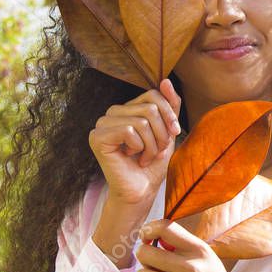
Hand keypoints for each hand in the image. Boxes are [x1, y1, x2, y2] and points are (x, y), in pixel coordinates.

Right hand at [88, 78, 181, 206]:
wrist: (142, 190)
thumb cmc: (153, 163)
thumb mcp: (167, 131)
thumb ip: (169, 106)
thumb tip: (165, 81)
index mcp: (127, 109)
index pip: (153, 95)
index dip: (169, 114)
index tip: (174, 133)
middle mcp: (113, 112)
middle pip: (150, 108)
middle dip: (161, 133)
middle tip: (155, 150)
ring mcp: (102, 124)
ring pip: (142, 120)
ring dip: (151, 144)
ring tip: (145, 156)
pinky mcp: (97, 137)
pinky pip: (129, 130)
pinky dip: (139, 147)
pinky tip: (131, 157)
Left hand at [133, 219, 244, 271]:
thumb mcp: (205, 257)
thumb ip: (181, 245)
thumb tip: (148, 238)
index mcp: (198, 251)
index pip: (165, 228)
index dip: (148, 229)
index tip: (146, 236)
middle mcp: (190, 268)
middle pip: (145, 252)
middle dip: (144, 257)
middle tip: (152, 264)